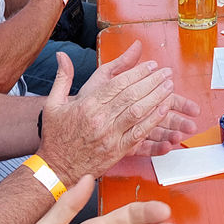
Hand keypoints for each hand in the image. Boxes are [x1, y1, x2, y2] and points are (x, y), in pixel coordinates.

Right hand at [37, 43, 195, 180]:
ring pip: (138, 113)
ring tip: (170, 87)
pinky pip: (140, 134)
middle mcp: (100, 119)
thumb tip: (62, 55)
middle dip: (152, 82)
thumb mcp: (53, 103)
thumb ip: (62, 77)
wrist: (55, 168)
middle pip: (132, 95)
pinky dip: (153, 121)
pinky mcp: (117, 151)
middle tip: (166, 72)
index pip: (118, 83)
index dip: (137, 73)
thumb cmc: (56, 136)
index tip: (151, 65)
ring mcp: (110, 136)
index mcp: (87, 104)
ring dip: (157, 98)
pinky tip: (164, 111)